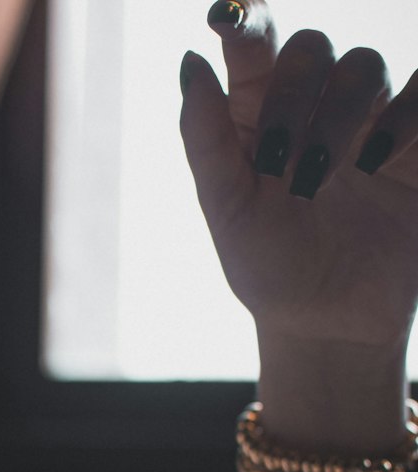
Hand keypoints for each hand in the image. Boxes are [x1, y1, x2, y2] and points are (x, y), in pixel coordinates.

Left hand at [181, 0, 417, 353]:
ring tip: (328, 180)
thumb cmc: (269, 270)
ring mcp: (367, 122)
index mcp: (257, 119)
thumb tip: (191, 59)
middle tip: (282, 164)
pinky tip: (381, 161)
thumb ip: (206, 139)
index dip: (243, 20)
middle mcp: (312, 109)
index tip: (223, 17)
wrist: (330, 325)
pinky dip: (407, 114)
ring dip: (343, 114)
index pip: (253, 45)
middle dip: (295, 96)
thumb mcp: (227, 212)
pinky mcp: (415, 144)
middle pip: (311, 49)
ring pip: (365, 65)